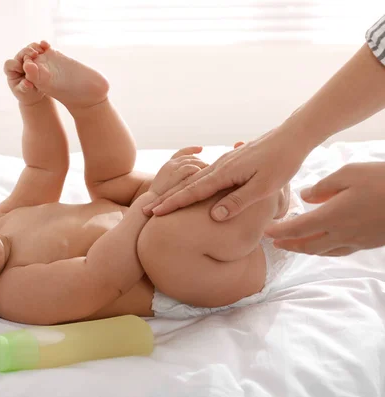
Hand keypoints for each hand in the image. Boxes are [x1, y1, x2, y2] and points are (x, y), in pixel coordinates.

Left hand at [3, 41, 49, 104]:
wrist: (37, 92)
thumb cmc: (27, 94)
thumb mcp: (24, 93)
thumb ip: (24, 88)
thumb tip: (27, 83)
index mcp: (11, 71)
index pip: (10, 64)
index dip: (15, 65)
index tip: (23, 70)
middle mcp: (19, 62)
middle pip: (20, 53)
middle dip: (27, 52)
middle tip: (34, 54)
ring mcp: (28, 57)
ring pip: (30, 48)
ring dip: (35, 47)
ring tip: (42, 51)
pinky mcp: (37, 56)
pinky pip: (39, 47)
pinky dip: (43, 46)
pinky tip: (48, 47)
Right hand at [143, 128, 308, 219]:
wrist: (293, 135)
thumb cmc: (282, 162)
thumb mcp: (264, 186)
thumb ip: (239, 201)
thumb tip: (215, 216)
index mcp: (224, 173)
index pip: (192, 192)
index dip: (173, 204)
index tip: (155, 212)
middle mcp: (220, 167)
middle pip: (187, 186)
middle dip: (167, 199)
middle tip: (148, 210)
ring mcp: (224, 163)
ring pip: (194, 180)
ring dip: (177, 192)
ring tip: (163, 201)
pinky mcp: (231, 162)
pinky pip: (205, 176)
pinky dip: (192, 185)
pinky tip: (190, 188)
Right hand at [149, 146, 206, 196]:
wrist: (151, 203)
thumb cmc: (159, 198)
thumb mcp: (169, 183)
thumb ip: (179, 178)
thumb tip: (193, 177)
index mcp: (168, 165)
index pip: (182, 152)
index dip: (192, 149)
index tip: (201, 148)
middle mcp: (170, 164)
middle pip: (189, 157)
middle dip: (199, 160)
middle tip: (208, 165)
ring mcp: (172, 168)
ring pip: (191, 161)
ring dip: (201, 165)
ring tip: (208, 171)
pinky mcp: (175, 175)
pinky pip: (190, 168)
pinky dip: (197, 169)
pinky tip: (202, 175)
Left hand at [266, 162, 384, 255]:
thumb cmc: (383, 181)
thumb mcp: (349, 173)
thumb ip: (323, 186)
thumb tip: (305, 197)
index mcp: (331, 217)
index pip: (296, 229)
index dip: (279, 232)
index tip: (266, 232)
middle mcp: (341, 234)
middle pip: (307, 246)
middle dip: (289, 245)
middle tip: (275, 243)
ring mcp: (357, 241)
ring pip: (324, 251)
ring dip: (306, 249)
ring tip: (295, 244)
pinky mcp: (370, 243)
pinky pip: (340, 251)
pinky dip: (325, 249)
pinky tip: (325, 243)